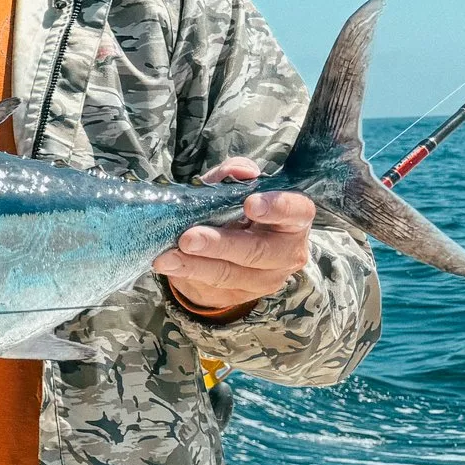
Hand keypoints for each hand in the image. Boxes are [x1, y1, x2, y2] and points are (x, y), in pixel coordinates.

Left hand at [153, 157, 313, 317]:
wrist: (229, 251)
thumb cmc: (236, 211)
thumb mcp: (233, 190)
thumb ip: (234, 176)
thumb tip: (242, 170)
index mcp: (294, 219)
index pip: (297, 211)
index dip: (277, 207)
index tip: (250, 203)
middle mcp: (288, 251)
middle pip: (259, 250)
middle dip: (221, 244)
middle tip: (189, 238)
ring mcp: (268, 278)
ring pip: (232, 273)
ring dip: (195, 265)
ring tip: (167, 257)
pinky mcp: (244, 294)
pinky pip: (215, 286)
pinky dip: (188, 273)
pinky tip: (169, 265)